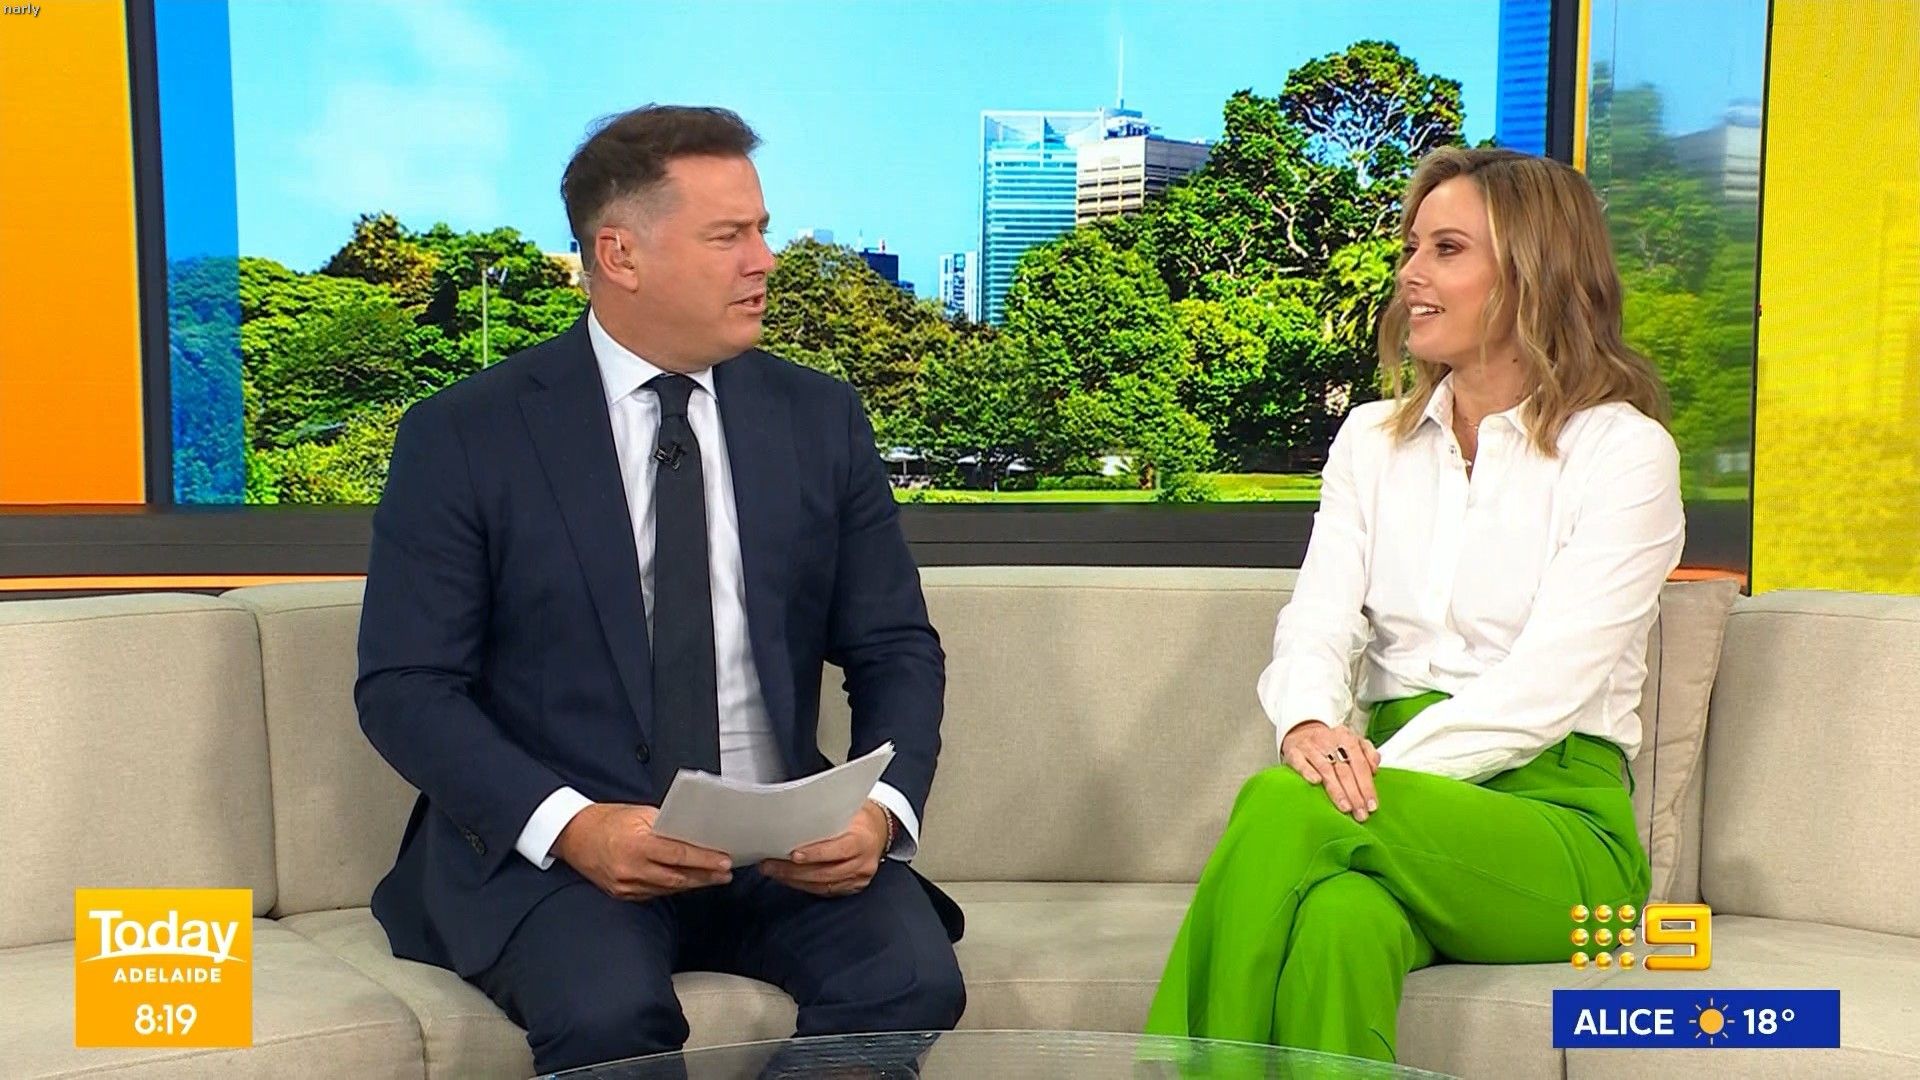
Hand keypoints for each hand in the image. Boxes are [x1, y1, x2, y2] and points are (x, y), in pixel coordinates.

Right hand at [552, 803, 732, 901]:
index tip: (724, 861)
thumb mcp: (639, 813)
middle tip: (726, 873)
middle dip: (706, 876)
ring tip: (713, 878)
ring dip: (693, 883)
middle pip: (678, 876)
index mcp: (636, 844)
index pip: (679, 854)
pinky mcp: (623, 894)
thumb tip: (694, 833)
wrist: (573, 836)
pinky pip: (655, 892)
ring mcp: (626, 885)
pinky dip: (673, 887)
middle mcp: (631, 868)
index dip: (704, 859)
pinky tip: (687, 882)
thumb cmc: (607, 820)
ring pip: (668, 887)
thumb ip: (667, 825)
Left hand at [760, 800, 890, 897]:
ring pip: (823, 885)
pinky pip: (826, 891)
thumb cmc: (860, 817)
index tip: (793, 855)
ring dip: (795, 880)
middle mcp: (863, 862)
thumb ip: (829, 816)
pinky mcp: (853, 887)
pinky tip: (790, 879)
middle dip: (793, 871)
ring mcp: (859, 878)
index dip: (815, 854)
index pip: (838, 850)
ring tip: (773, 872)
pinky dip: (805, 886)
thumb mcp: (850, 810)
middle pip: (825, 872)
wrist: (880, 830)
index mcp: (863, 839)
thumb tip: (795, 814)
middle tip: (769, 865)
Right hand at [1281, 720, 1382, 821]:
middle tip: (1360, 813)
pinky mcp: (1293, 752)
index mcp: (1346, 737)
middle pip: (1344, 770)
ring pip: (1325, 769)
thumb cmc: (1330, 743)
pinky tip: (1316, 782)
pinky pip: (1300, 762)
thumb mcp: (1352, 742)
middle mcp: (1329, 740)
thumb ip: (1367, 753)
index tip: (1371, 804)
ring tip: (1345, 808)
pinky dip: (1308, 771)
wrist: (1301, 732)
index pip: (1360, 764)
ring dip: (1336, 790)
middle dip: (1354, 794)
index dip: (1367, 785)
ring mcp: (1310, 746)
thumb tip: (1375, 768)